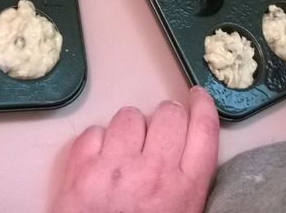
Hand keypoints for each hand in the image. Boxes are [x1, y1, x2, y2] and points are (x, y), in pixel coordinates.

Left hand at [53, 86, 219, 212]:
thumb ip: (190, 184)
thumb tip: (190, 151)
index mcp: (186, 189)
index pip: (204, 129)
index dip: (203, 106)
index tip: (196, 97)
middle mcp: (154, 171)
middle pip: (168, 114)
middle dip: (164, 119)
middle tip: (158, 135)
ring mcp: (115, 168)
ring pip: (128, 116)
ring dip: (129, 129)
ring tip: (125, 152)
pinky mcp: (80, 170)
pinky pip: (93, 132)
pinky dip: (96, 143)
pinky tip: (99, 162)